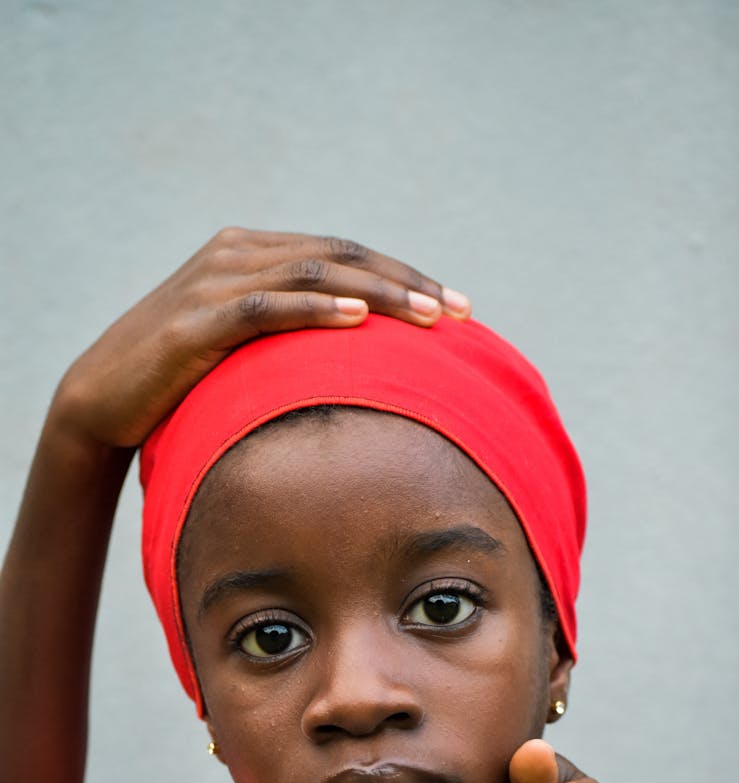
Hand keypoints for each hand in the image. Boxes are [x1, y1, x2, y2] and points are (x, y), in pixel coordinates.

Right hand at [52, 228, 470, 449]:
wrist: (100, 397)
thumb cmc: (181, 378)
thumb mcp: (245, 346)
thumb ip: (292, 334)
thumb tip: (362, 360)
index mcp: (253, 252)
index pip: (344, 253)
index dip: (403, 275)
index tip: (457, 306)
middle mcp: (236, 254)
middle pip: (338, 256)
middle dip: (406, 282)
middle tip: (460, 311)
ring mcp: (212, 281)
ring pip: (311, 274)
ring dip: (377, 293)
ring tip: (429, 316)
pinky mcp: (193, 320)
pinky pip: (264, 308)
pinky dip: (314, 310)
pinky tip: (357, 320)